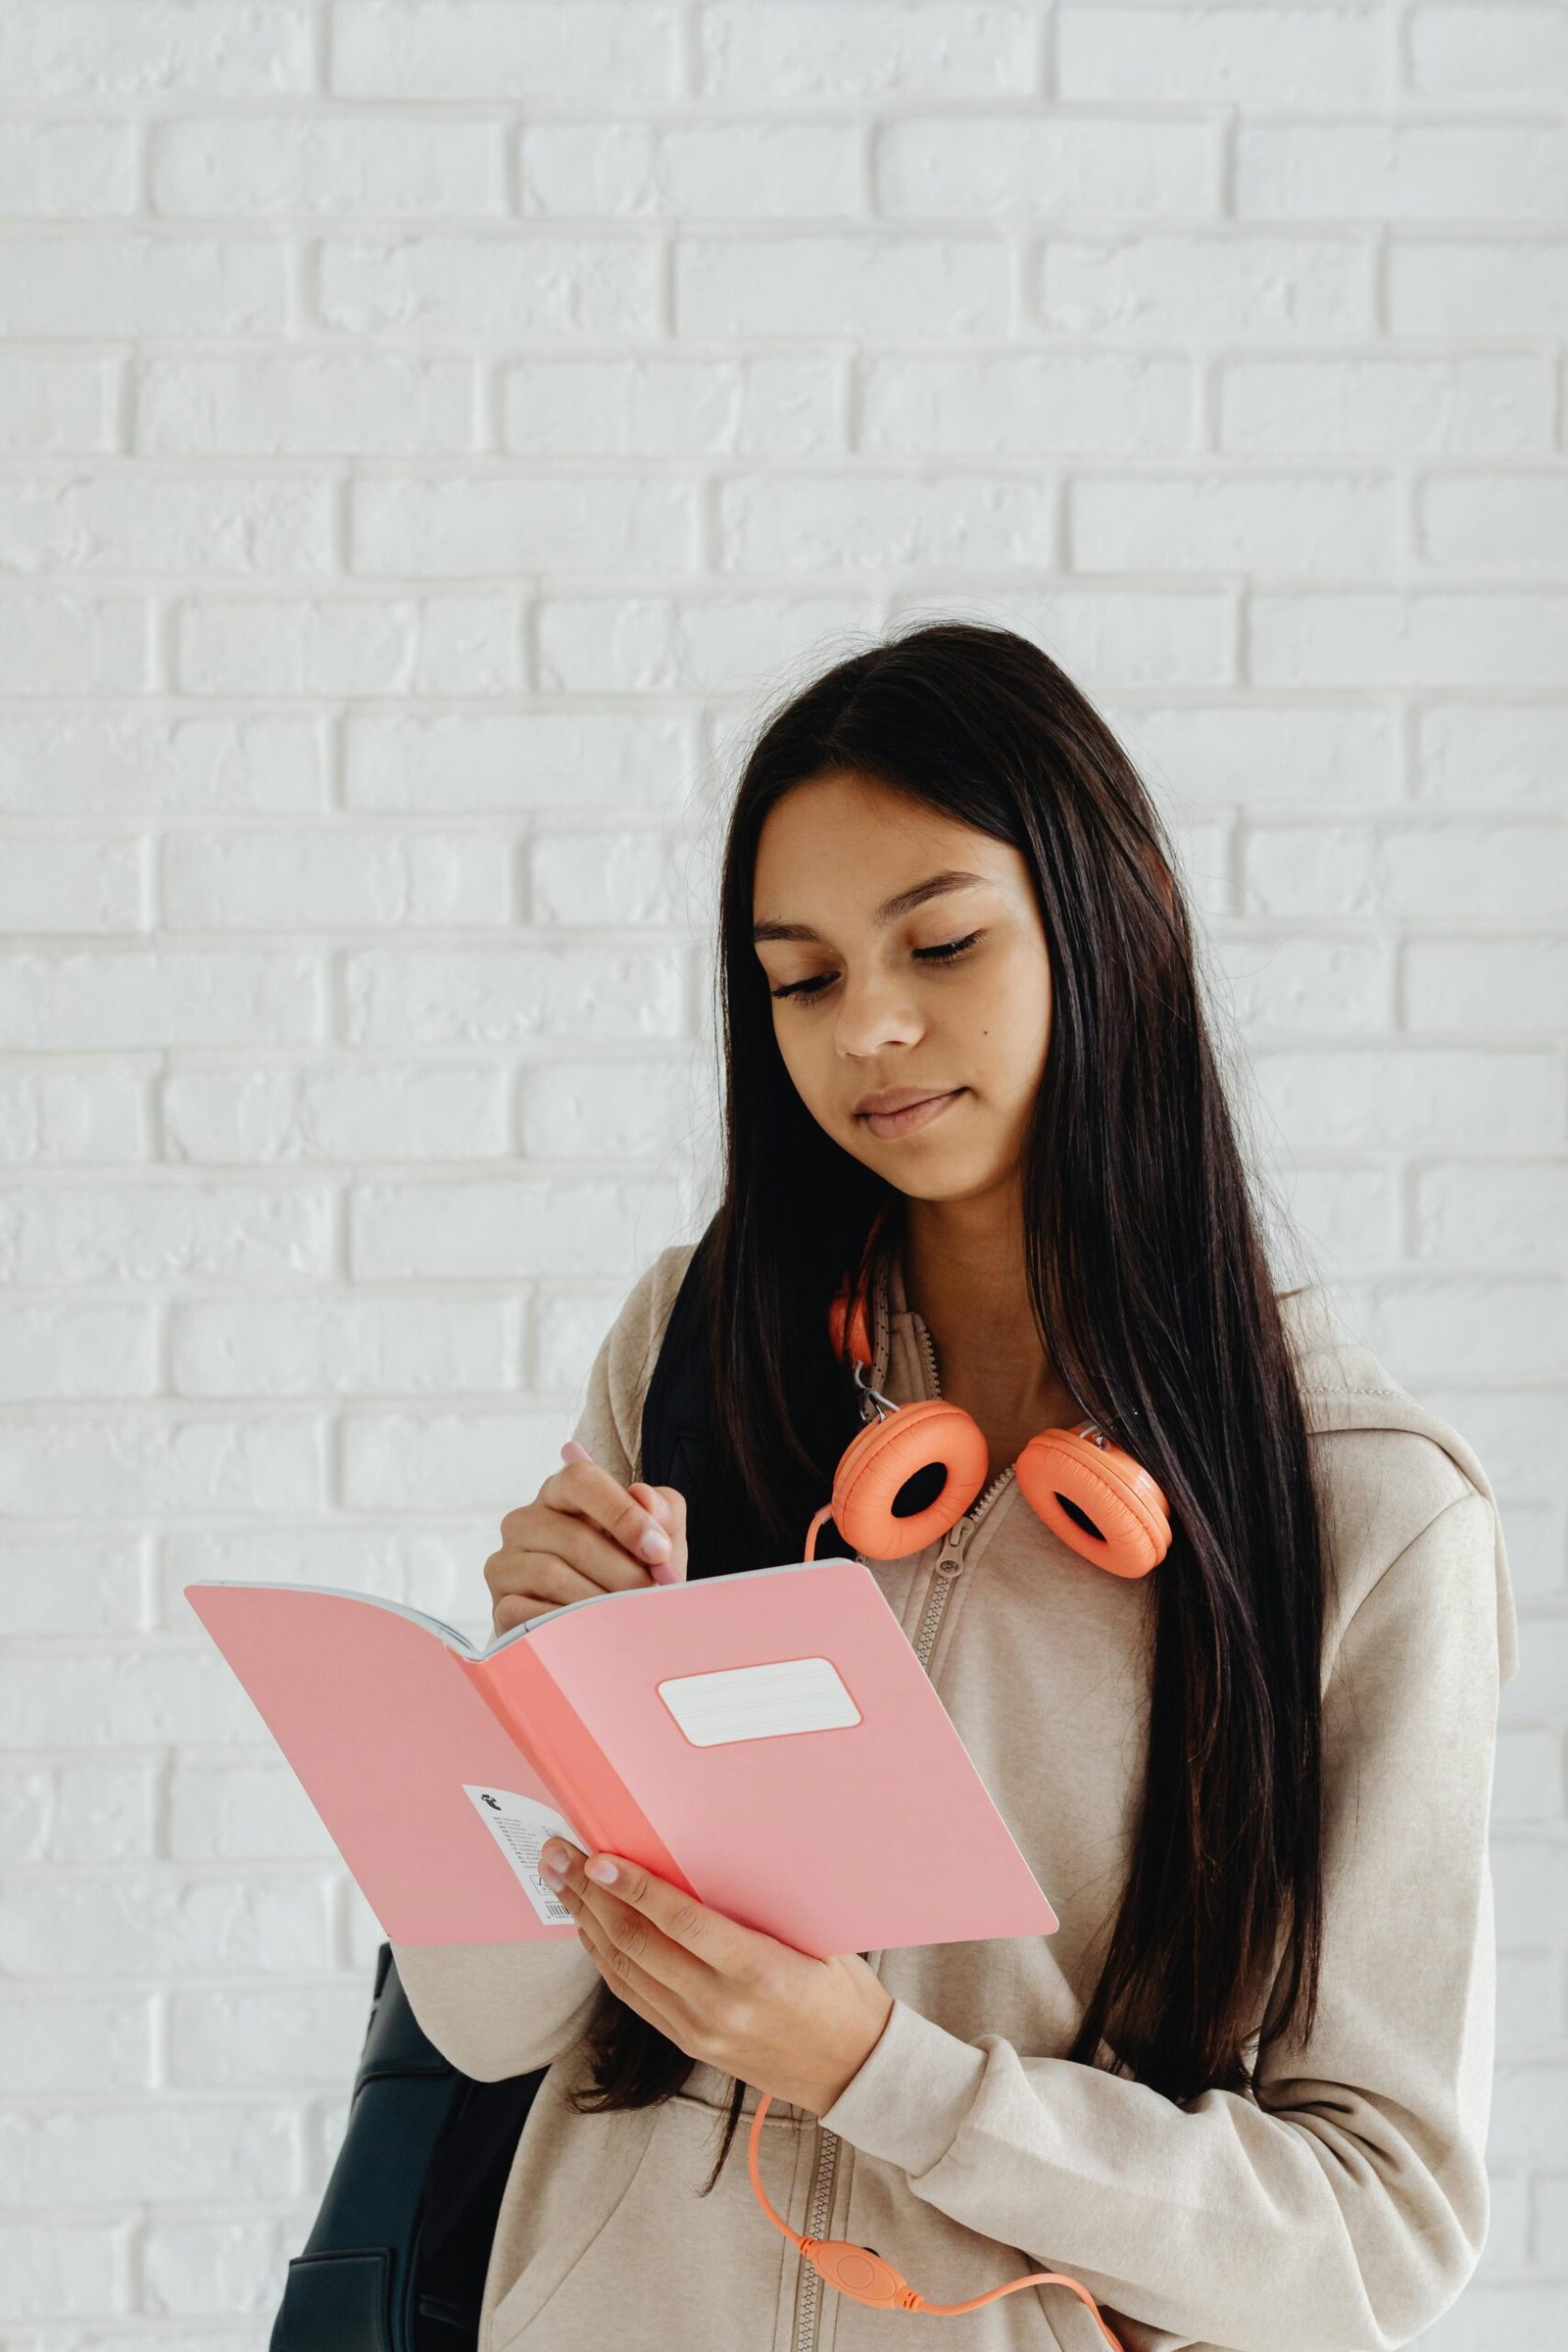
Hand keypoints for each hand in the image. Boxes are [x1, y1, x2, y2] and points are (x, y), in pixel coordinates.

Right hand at [485, 1438, 687, 1637]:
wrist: (598, 1632)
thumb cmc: (627, 1574)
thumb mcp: (655, 1543)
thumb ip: (663, 1514)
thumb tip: (644, 1497)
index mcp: (561, 1493)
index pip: (581, 1479)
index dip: (622, 1513)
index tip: (659, 1550)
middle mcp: (524, 1521)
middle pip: (574, 1537)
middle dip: (623, 1571)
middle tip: (653, 1594)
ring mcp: (505, 1563)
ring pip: (552, 1575)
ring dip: (599, 1600)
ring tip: (628, 1615)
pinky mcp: (499, 1605)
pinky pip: (532, 1613)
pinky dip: (570, 1625)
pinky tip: (593, 1633)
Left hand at [539, 1838, 894, 2119]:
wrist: (855, 2071)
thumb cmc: (844, 1995)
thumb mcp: (817, 1939)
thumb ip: (761, 1908)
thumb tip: (708, 1857)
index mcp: (758, 1970)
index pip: (680, 1922)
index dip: (634, 1888)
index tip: (599, 1859)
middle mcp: (720, 2004)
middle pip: (638, 1943)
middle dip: (590, 1896)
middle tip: (559, 1858)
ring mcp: (700, 2029)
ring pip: (626, 1970)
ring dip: (588, 1923)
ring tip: (561, 1885)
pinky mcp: (691, 2044)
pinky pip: (635, 1997)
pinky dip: (606, 1959)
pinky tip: (590, 1930)